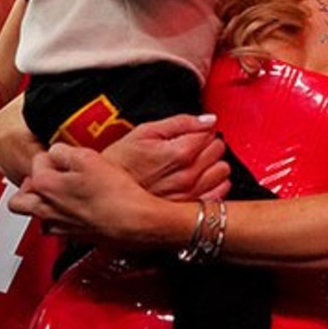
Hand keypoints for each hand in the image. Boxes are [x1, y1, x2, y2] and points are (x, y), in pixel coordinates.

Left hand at [11, 144, 163, 243]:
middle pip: (18, 200)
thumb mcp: (89, 158)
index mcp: (45, 185)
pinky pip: (58, 228)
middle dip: (29, 187)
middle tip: (47, 178)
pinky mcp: (75, 237)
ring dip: (44, 205)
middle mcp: (46, 209)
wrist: (134, 221)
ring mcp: (59, 225)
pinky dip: (63, 219)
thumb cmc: (113, 194)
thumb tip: (57, 151)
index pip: (36, 162)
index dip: (52, 155)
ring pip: (37, 217)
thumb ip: (65, 151)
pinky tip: (78, 211)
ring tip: (60, 196)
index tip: (65, 155)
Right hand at [101, 113, 230, 201]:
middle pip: (218, 150)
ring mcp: (191, 194)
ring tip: (194, 164)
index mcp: (179, 153)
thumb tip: (208, 119)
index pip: (210, 133)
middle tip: (190, 147)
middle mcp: (188, 175)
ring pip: (222, 171)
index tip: (190, 134)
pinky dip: (215, 184)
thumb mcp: (144, 132)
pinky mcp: (190, 209)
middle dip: (207, 145)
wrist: (104, 196)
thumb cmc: (120, 163)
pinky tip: (200, 180)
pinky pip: (220, 194)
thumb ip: (180, 122)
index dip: (200, 130)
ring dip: (213, 164)